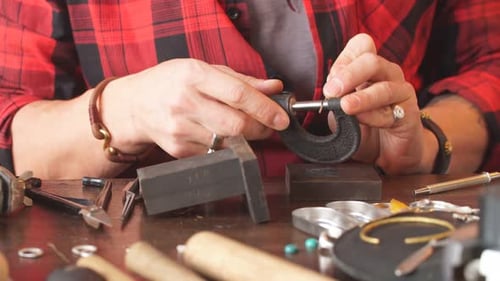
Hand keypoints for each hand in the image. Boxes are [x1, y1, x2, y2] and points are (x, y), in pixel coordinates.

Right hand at [103, 58, 288, 158]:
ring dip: (244, 138)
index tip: (281, 118)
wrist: (134, 105)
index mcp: (193, 75)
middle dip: (260, 128)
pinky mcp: (178, 150)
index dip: (265, 108)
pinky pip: (214, 152)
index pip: (237, 95)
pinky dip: (224, 146)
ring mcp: (179, 129)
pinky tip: (216, 133)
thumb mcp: (203, 70)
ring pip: (228, 142)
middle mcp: (184, 102)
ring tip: (241, 126)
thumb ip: (241, 80)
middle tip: (268, 125)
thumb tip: (275, 88)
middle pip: (236, 125)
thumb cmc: (170, 83)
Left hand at [323, 33, 424, 173]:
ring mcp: (401, 92)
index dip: (344, 59)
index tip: (330, 79)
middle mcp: (387, 75)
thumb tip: (328, 92)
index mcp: (369, 69)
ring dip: (361, 97)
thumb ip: (335, 100)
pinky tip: (361, 120)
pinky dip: (372, 116)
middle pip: (371, 60)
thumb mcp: (341, 112)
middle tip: (331, 91)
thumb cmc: (365, 128)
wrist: (388, 153)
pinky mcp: (409, 113)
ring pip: (384, 87)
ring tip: (345, 106)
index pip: (362, 45)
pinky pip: (391, 112)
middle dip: (349, 74)